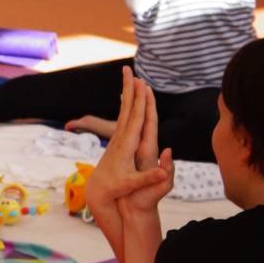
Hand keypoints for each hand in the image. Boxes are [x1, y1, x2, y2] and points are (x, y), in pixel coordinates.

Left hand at [85, 68, 171, 216]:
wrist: (98, 192)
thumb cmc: (116, 189)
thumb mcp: (133, 185)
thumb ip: (149, 178)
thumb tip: (165, 173)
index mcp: (127, 145)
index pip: (136, 119)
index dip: (140, 101)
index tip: (142, 85)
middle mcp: (120, 138)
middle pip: (126, 109)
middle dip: (129, 89)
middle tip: (128, 69)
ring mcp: (117, 139)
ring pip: (123, 111)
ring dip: (127, 93)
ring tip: (129, 77)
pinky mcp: (116, 141)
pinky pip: (122, 118)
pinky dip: (126, 105)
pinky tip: (126, 98)